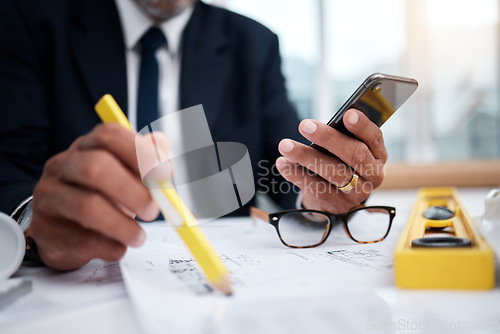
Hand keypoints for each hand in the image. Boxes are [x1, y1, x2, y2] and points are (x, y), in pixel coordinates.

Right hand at [29, 123, 169, 269]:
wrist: (63, 229)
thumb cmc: (101, 197)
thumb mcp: (124, 175)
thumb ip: (147, 165)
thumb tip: (165, 165)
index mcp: (86, 147)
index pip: (109, 136)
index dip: (140, 152)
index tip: (164, 174)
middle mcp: (62, 166)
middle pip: (95, 168)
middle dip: (133, 191)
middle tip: (153, 210)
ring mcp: (49, 196)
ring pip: (87, 207)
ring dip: (124, 226)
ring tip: (139, 237)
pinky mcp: (45, 229)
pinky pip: (83, 240)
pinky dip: (110, 247)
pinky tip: (118, 247)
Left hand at [276, 109, 386, 213]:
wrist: (335, 196)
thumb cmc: (340, 161)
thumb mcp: (347, 148)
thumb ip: (342, 136)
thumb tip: (322, 125)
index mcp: (378, 154)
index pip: (374, 137)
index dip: (362, 126)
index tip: (347, 114)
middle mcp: (373, 175)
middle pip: (354, 154)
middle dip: (328, 138)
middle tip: (304, 125)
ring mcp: (357, 193)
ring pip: (334, 172)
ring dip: (307, 156)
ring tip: (286, 145)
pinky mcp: (337, 205)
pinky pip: (316, 188)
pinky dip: (297, 174)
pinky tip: (283, 163)